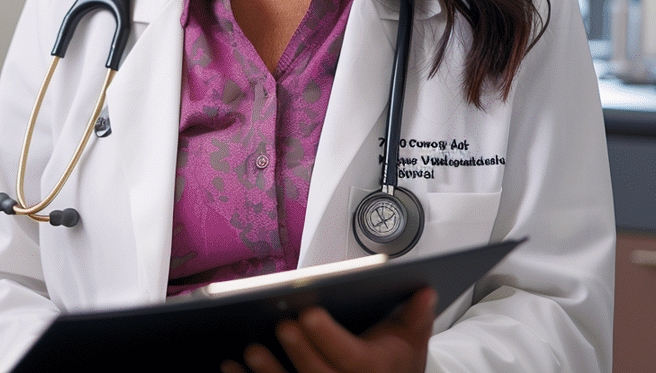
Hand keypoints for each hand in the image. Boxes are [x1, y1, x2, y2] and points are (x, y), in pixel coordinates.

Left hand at [223, 288, 435, 372]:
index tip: (309, 314)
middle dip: (300, 352)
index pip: (352, 357)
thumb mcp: (411, 340)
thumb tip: (424, 291)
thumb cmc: (395, 363)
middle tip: (281, 325)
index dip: (328, 337)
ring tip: (251, 350)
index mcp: (374, 369)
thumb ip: (417, 316)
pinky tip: (231, 367)